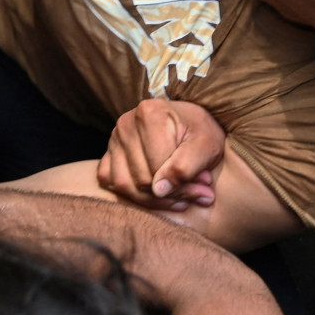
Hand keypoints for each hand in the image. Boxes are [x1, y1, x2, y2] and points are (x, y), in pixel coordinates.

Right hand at [98, 98, 225, 212]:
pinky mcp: (109, 152)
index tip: (204, 189)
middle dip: (170, 195)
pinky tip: (156, 194)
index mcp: (149, 113)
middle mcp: (126, 124)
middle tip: (197, 195)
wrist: (191, 123)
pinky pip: (109, 182)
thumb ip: (185, 166)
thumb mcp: (206, 145)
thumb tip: (159, 191)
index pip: (157, 166)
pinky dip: (132, 194)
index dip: (182, 186)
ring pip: (123, 185)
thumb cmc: (200, 132)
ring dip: (152, 201)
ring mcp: (114, 139)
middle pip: (141, 179)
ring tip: (179, 199)